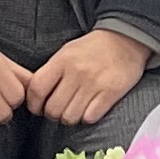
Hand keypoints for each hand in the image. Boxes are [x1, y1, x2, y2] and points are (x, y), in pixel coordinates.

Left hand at [27, 25, 155, 129]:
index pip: (37, 89)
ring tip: (74, 109)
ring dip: (70, 117)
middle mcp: (76, 72)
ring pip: (70, 117)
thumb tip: (35, 96)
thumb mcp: (67, 52)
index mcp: (62, 60)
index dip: (33, 104)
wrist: (125, 40)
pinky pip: (89, 118)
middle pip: (52, 108)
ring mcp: (94, 84)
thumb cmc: (92, 48)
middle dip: (52, 114)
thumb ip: (52, 72)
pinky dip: (87, 117)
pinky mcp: (110, 93)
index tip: (38, 107)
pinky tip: (89, 108)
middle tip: (58, 109)